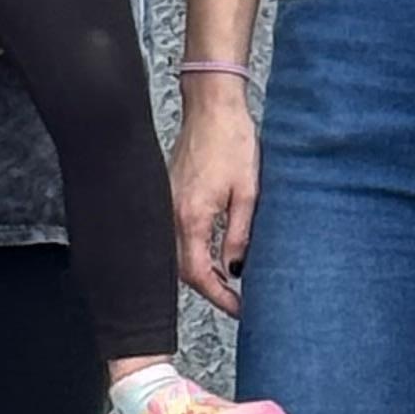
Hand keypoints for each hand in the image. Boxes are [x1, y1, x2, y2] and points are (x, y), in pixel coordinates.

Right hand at [171, 82, 259, 314]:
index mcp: (191, 216)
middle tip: (234, 299)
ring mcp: (167, 203)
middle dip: (208, 288)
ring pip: (177, 253)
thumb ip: (240, 235)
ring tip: (226, 279)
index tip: (238, 307)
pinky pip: (175, 234)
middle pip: (182, 269)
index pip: (198, 273)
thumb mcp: (248, 193)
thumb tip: (236, 269)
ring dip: (199, 270)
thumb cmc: (232, 141)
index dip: (218, 296)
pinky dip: (191, 250)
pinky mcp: (169, 193)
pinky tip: (210, 251)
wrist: (212, 106)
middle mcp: (172, 213)